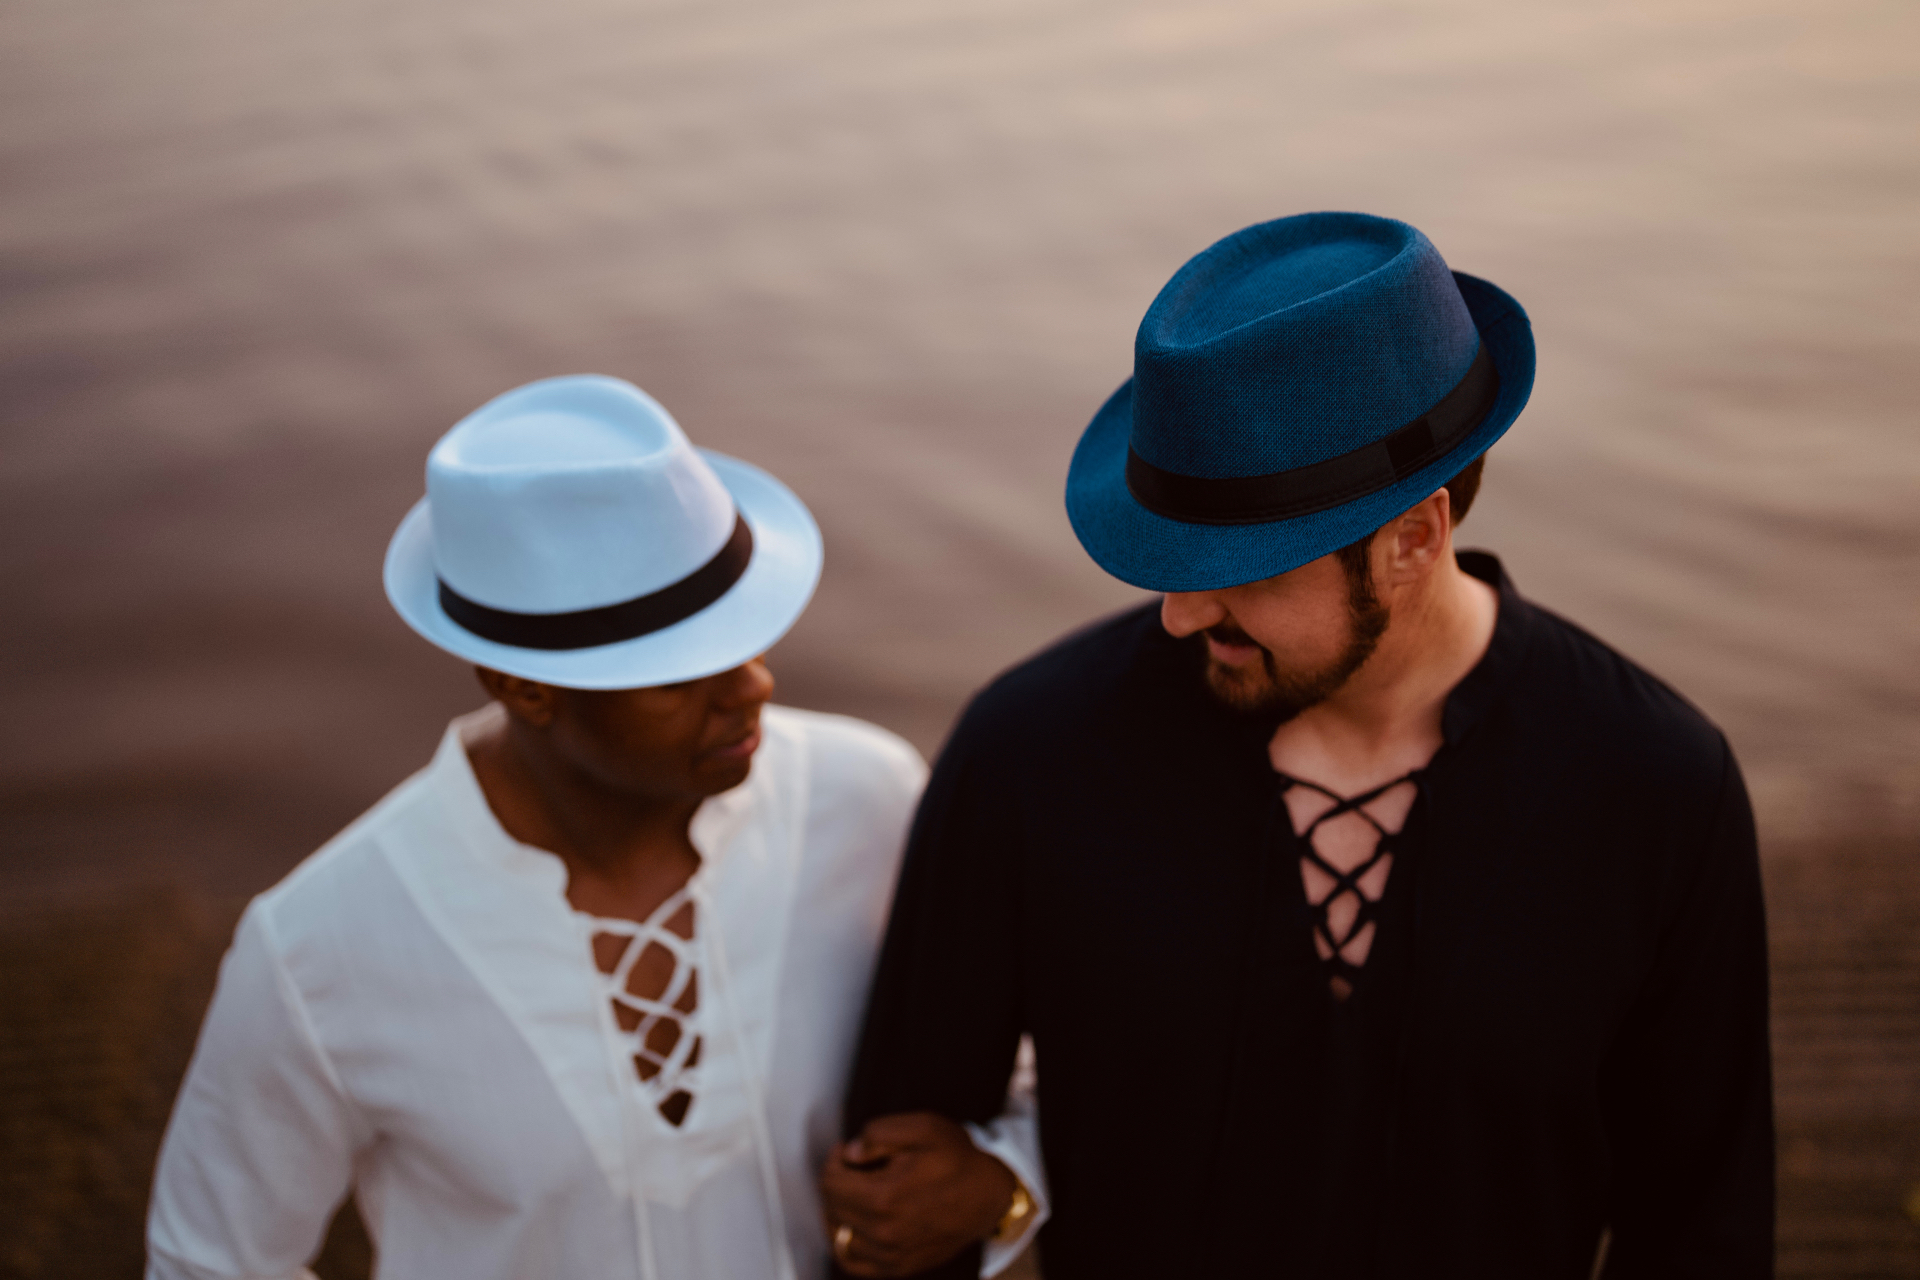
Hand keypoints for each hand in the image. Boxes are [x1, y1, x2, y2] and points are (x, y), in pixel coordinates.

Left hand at [820, 1111, 1018, 1276]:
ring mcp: (890, 1255)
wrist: (988, 1196)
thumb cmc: (957, 1161)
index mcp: (884, 1197)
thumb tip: (851, 1153)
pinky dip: (848, 1243)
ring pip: (838, 1236)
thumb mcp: (922, 1128)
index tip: (848, 1152)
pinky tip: (857, 1224)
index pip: (830, 1182)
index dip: (835, 1160)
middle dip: (837, 1182)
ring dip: (839, 1212)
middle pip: (832, 1207)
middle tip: (856, 1168)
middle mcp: (883, 1232)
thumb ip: (878, 1134)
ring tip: (855, 1193)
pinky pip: (853, 1262)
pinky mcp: (898, 1267)